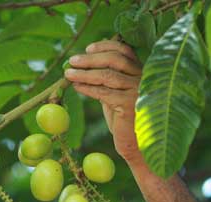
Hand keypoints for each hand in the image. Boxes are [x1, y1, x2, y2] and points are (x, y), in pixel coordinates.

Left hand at [65, 40, 144, 165]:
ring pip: (107, 75)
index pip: (125, 51)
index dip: (106, 46)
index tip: (88, 48)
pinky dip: (87, 88)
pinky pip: (104, 93)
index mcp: (141, 72)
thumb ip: (105, 81)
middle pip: (115, 59)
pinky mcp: (129, 105)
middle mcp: (143, 78)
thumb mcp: (114, 95)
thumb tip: (81, 67)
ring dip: (84, 73)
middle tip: (72, 61)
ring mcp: (137, 91)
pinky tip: (76, 87)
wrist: (136, 145)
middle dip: (91, 59)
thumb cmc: (124, 120)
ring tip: (68, 74)